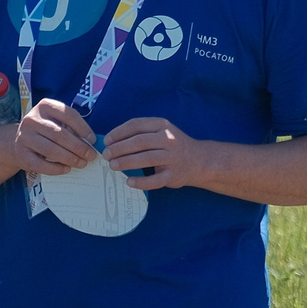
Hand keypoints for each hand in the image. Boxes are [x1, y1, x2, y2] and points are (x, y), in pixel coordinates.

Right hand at [13, 98, 96, 175]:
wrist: (16, 142)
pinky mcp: (21, 154)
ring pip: (51, 150)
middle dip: (79, 147)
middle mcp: (32, 120)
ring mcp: (24, 137)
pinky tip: (67, 169)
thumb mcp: (57, 121)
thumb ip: (72, 128)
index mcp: (45, 107)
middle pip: (60, 135)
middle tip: (91, 155)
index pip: (68, 115)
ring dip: (70, 158)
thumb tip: (91, 143)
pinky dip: (56, 168)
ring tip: (82, 163)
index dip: (83, 128)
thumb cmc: (46, 131)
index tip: (93, 140)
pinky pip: (41, 164)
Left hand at [101, 117, 215, 189]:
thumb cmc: (172, 146)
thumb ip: (140, 134)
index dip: (118, 133)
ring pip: (146, 159)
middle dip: (119, 149)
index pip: (136, 125)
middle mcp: (169, 139)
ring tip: (113, 166)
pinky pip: (155, 180)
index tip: (106, 141)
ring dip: (125, 162)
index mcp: (162, 126)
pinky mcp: (174, 174)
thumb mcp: (160, 132)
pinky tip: (129, 181)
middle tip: (106, 155)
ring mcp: (173, 157)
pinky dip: (140, 182)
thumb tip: (110, 141)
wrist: (200, 161)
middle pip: (139, 142)